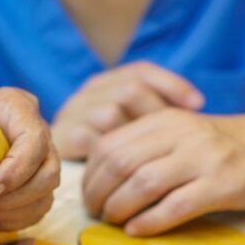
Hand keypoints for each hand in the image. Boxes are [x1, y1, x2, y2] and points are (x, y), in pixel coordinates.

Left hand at [0, 87, 59, 230]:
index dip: (16, 169)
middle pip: (49, 171)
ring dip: (13, 210)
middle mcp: (34, 133)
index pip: (35, 140)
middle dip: (17, 194)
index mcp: (16, 107)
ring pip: (45, 195)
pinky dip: (12, 220)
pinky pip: (35, 211)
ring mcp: (36, 162)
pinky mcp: (31, 188)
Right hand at [51, 61, 203, 159]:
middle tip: (174, 140)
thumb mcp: (129, 126)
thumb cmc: (106, 152)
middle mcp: (87, 93)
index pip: (141, 71)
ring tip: (152, 159)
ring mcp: (72, 113)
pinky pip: (94, 142)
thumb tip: (198, 106)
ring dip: (134, 139)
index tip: (199, 105)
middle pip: (129, 89)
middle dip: (155, 113)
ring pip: (112, 113)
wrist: (45, 166)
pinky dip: (115, 157)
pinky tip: (130, 174)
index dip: (172, 84)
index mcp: (105, 84)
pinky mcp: (63, 138)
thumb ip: (153, 114)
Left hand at [82, 108, 244, 234]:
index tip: (88, 196)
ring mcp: (203, 158)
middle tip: (96, 214)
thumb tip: (100, 181)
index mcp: (164, 120)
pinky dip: (149, 222)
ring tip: (114, 223)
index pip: (110, 145)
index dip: (90, 175)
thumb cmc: (221, 146)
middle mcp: (180, 134)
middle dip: (99, 194)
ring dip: (120, 209)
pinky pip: (174, 206)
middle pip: (121, 164)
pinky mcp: (222, 184)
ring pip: (143, 184)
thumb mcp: (180, 134)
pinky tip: (137, 230)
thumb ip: (146, 147)